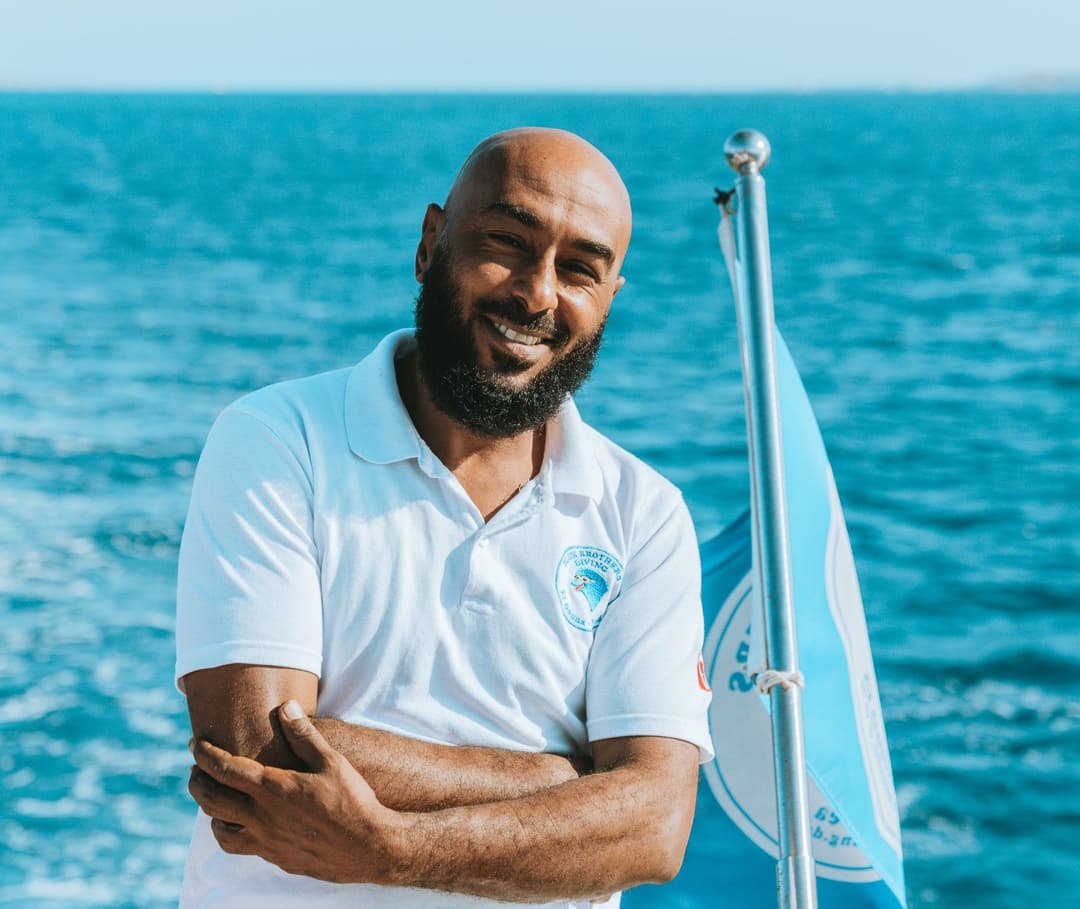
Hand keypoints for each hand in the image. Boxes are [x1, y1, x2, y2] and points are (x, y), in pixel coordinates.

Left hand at [188, 700, 402, 883]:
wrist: (368, 847)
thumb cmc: (352, 800)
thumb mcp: (331, 761)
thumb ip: (304, 734)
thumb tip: (286, 706)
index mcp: (272, 789)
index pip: (224, 769)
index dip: (204, 754)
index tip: (195, 744)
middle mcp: (262, 817)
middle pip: (211, 800)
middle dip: (197, 782)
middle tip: (197, 770)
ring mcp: (266, 842)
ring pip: (220, 831)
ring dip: (212, 813)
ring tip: (217, 800)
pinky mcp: (277, 859)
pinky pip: (242, 848)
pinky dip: (234, 833)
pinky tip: (247, 826)